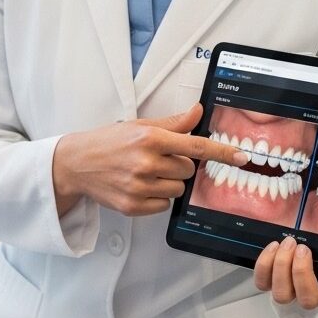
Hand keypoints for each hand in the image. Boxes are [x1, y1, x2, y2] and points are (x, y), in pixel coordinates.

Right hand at [51, 102, 249, 216]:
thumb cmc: (107, 142)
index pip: (195, 147)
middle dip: (179, 164)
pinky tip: (139, 185)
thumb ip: (173, 123)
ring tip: (145, 172)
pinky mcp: (134, 206)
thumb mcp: (139, 125)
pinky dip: (156, 196)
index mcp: (149, 138)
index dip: (221, 152)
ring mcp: (139, 187)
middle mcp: (146, 162)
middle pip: (188, 169)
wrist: (76, 164)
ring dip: (168, 181)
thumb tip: (198, 111)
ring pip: (178, 188)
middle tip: (157, 158)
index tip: (241, 157)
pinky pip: (163, 204)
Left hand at [253, 236, 317, 315]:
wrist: (293, 245)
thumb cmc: (314, 249)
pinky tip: (274, 248)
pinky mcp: (268, 284)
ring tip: (288, 244)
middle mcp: (310, 299)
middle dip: (301, 271)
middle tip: (302, 249)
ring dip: (282, 265)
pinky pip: (261, 282)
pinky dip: (265, 264)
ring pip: (281, 294)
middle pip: (307, 299)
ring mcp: (288, 294)